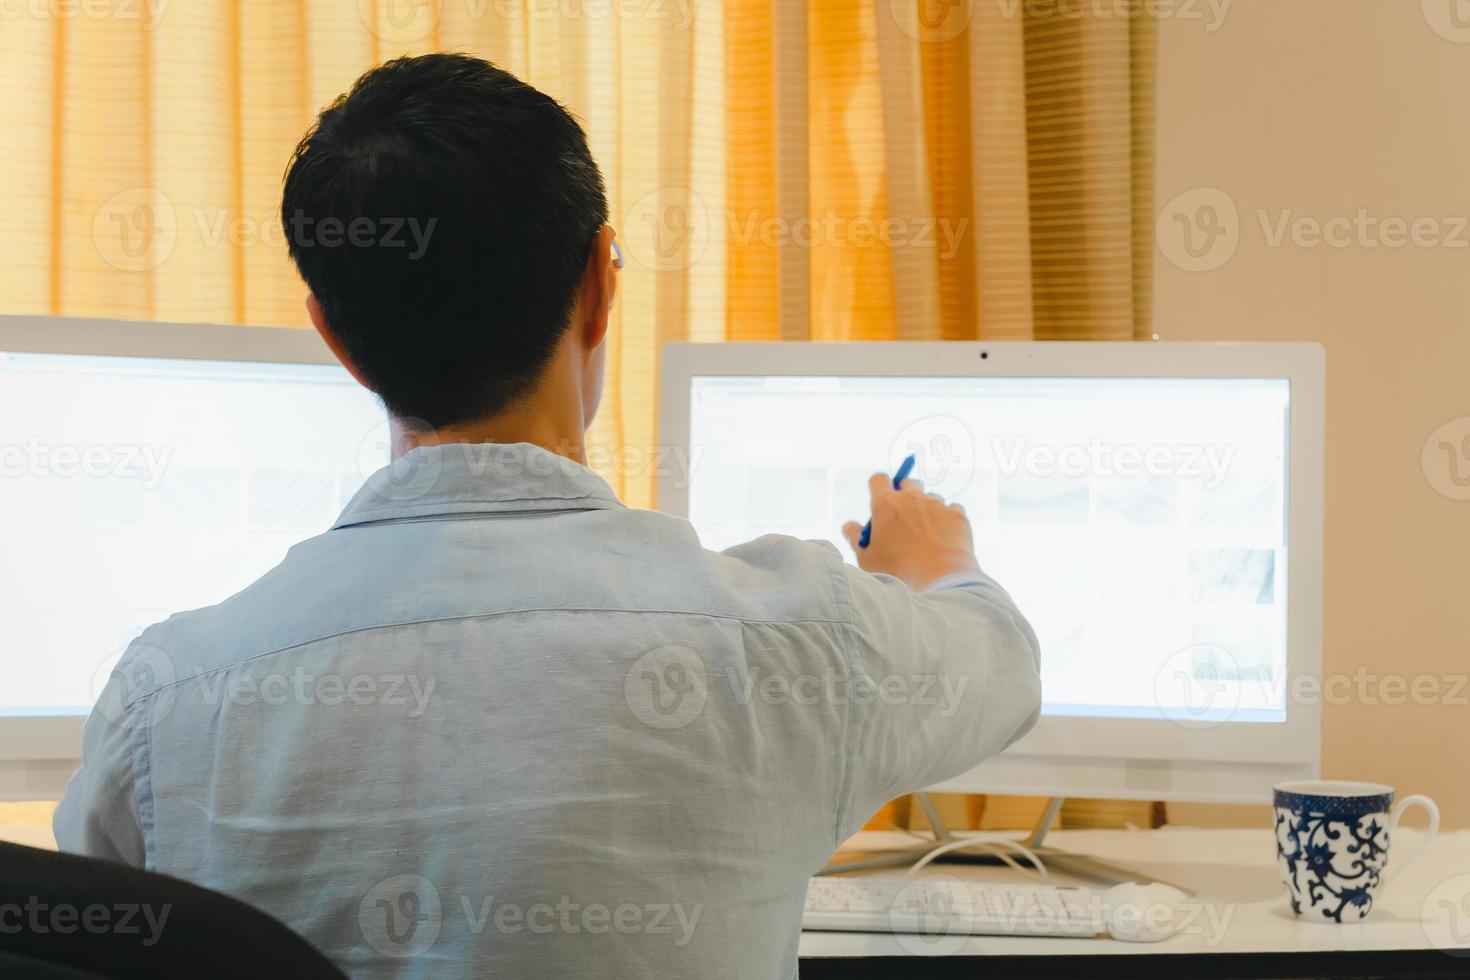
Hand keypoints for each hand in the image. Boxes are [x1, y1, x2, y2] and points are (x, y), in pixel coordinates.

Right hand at [842, 475, 979, 590]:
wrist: (938, 580)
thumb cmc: (897, 571)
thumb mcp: (866, 558)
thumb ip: (855, 537)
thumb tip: (850, 526)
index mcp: (886, 503)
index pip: (879, 479)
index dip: (879, 488)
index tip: (880, 500)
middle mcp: (912, 497)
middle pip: (907, 483)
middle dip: (904, 495)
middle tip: (903, 519)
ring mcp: (937, 504)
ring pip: (930, 498)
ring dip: (926, 510)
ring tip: (925, 537)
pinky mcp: (957, 515)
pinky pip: (951, 510)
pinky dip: (947, 521)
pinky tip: (943, 540)